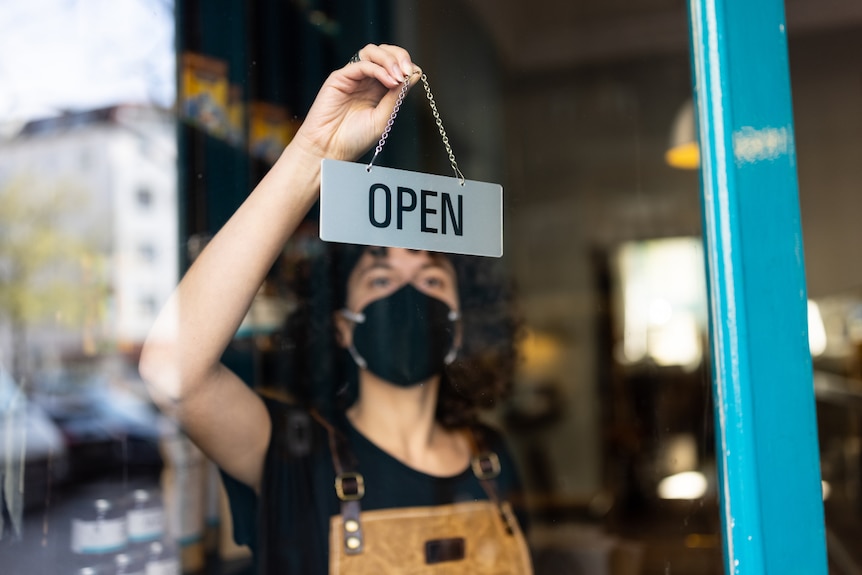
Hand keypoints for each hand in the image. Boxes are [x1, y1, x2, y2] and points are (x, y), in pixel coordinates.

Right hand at [292, 44, 419, 162]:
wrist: (331, 148)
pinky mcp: (340, 77)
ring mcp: (353, 77)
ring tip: (398, 75)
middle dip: (400, 56)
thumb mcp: (383, 118)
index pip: (395, 65)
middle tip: (408, 70)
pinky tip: (389, 80)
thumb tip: (415, 75)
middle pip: (384, 52)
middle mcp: (366, 80)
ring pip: (372, 52)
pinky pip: (361, 64)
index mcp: (378, 90)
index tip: (415, 73)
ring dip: (389, 59)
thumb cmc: (355, 139)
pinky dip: (378, 69)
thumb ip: (397, 96)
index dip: (406, 65)